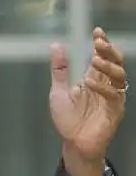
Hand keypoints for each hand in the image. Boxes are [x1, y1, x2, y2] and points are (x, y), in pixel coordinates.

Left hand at [50, 27, 126, 175]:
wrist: (73, 143)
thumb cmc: (68, 119)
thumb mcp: (59, 91)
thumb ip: (59, 70)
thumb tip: (56, 45)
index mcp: (95, 79)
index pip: (102, 56)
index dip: (102, 43)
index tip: (96, 31)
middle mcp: (106, 85)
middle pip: (115, 62)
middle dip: (108, 50)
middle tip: (99, 42)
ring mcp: (112, 98)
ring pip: (119, 76)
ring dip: (107, 66)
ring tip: (94, 60)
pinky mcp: (114, 111)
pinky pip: (113, 96)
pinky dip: (102, 88)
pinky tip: (89, 82)